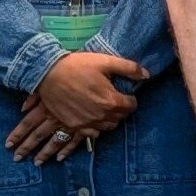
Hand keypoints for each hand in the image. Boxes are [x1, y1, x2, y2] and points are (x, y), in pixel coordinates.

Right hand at [7, 51, 144, 162]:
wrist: (48, 74)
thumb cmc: (77, 65)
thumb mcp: (105, 61)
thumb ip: (129, 68)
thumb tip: (147, 75)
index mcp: (111, 101)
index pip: (131, 106)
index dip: (130, 99)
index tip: (126, 94)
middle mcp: (101, 116)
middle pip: (120, 118)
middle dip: (121, 110)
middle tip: (116, 100)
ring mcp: (87, 123)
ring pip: (107, 127)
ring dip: (109, 119)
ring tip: (105, 110)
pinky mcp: (74, 126)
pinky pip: (90, 133)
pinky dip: (94, 128)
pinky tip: (92, 121)